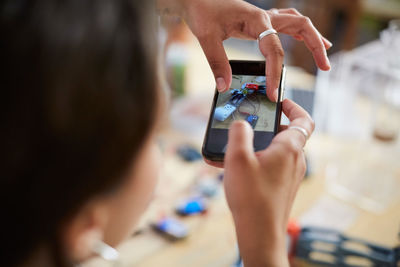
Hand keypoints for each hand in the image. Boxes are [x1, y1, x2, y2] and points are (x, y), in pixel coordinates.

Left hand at [179, 0, 330, 100]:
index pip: (274, 49)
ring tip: (325, 52)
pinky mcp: (260, 21)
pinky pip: (286, 24)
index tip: (273, 93)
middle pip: (301, 27)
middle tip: (325, 67)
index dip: (275, 73)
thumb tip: (224, 86)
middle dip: (315, 46)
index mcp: (256, 20)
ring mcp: (264, 18)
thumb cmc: (202, 12)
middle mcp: (265, 17)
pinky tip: (303, 40)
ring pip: (298, 23)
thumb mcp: (207, 38)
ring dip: (313, 37)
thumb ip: (217, 62)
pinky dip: (299, 33)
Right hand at [223, 99, 313, 265]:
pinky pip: (272, 167)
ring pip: (276, 151)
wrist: (260, 233)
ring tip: (235, 152)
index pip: (303, 120)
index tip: (280, 102)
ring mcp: (291, 175)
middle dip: (266, 128)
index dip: (294, 107)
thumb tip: (242, 123)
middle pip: (286, 134)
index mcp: (289, 148)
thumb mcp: (238, 158)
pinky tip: (236, 170)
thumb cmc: (251, 197)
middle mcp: (295, 161)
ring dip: (258, 146)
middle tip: (247, 127)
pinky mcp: (284, 187)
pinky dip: (258, 162)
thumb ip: (239, 133)